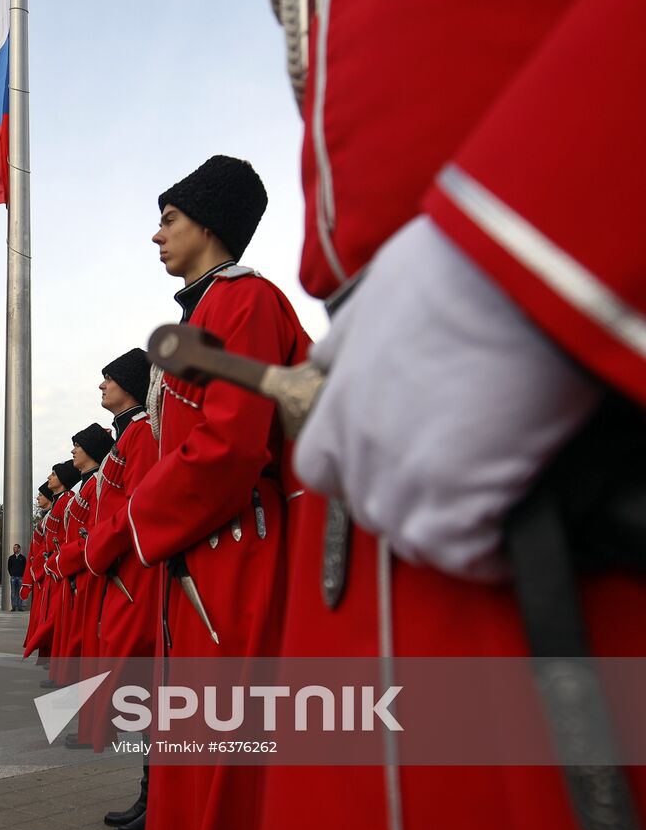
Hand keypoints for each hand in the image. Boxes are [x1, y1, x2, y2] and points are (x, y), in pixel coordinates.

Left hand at [295, 216, 601, 578]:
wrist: (508, 277)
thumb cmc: (453, 270)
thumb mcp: (375, 296)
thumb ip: (349, 338)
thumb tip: (334, 356)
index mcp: (338, 401)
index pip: (319, 466)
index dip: (356, 470)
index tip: (393, 462)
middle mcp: (358, 448)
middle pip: (367, 507)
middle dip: (405, 501)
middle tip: (454, 482)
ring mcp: (402, 482)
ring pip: (411, 538)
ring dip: (447, 530)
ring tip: (487, 507)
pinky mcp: (454, 508)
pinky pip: (463, 559)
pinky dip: (487, 555)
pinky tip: (510, 533)